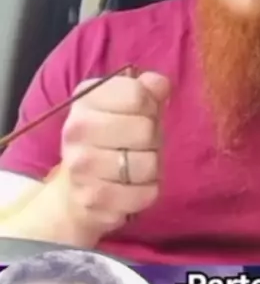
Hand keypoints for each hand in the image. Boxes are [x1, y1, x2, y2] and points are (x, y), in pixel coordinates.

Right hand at [60, 71, 168, 238]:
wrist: (76, 187)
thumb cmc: (111, 138)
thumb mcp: (127, 106)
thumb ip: (147, 90)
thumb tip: (159, 84)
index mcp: (85, 99)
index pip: (137, 95)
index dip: (151, 106)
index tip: (142, 115)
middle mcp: (76, 129)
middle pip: (145, 130)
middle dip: (154, 139)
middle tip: (140, 145)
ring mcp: (80, 166)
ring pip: (148, 164)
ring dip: (152, 167)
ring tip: (136, 165)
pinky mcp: (92, 198)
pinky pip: (145, 194)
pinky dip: (147, 191)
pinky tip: (132, 187)